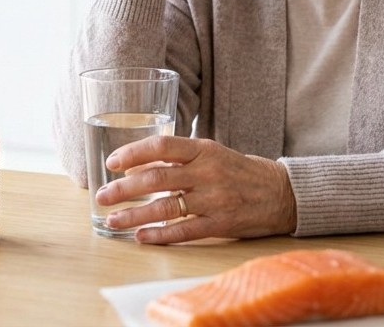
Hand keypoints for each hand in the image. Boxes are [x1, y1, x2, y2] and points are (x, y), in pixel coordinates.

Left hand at [94, 136, 296, 243]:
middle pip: (156, 179)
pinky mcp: (221, 223)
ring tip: (112, 220)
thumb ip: (181, 159)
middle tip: (101, 195)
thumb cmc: (241, 171)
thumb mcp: (214, 154)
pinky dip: (160, 235)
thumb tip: (139, 168)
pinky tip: (141, 237)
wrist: (282, 193)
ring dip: (134, 215)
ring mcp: (214, 199)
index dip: (133, 153)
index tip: (112, 162)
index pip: (162, 147)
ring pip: (165, 207)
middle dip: (124, 189)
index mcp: (204, 149)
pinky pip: (184, 230)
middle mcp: (207, 172)